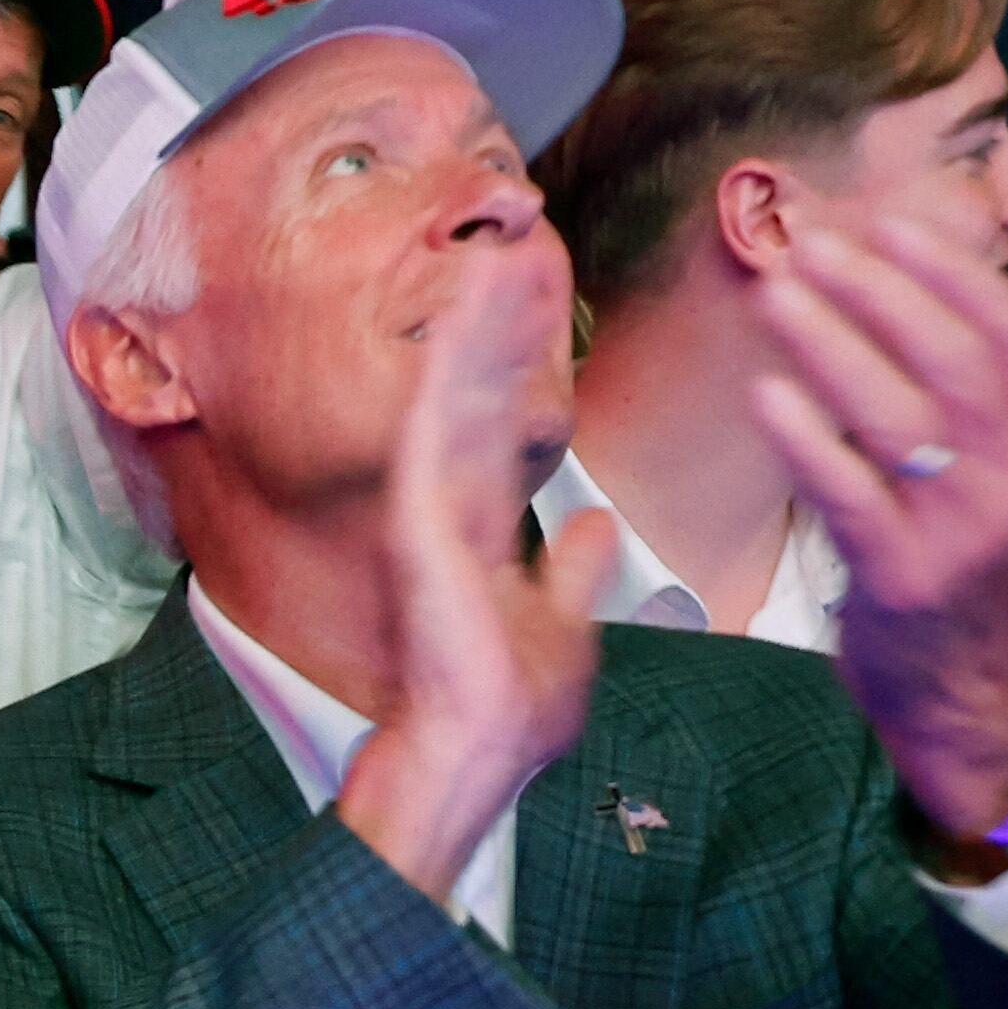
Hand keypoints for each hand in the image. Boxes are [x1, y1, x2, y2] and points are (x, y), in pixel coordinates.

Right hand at [334, 277, 614, 902]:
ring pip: (454, 399)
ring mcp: (425, 517)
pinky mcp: (416, 526)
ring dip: (477, 326)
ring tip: (503, 252)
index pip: (501, 428)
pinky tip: (469, 315)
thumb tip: (591, 527)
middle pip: (475, 398)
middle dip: (498, 324)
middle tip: (520, 245)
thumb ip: (570, 576)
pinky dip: (451, 368)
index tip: (542, 305)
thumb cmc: (506, 716)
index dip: (520, 365)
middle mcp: (446, 514)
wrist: (471, 763)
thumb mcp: (564, 633)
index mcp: (478, 534)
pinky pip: (433, 430)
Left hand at [748, 215, 1007, 842]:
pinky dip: (807, 442)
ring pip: (898, 420)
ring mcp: (961, 528)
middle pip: (954, 364)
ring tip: (774, 293)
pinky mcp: (901, 577)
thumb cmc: (995, 554)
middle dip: (880, 295)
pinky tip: (764, 394)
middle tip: (811, 242)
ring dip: (830, 349)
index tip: (892, 222)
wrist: (981, 690)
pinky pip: (850, 496)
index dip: (958, 275)